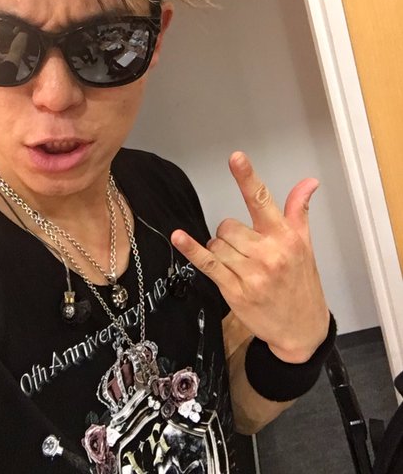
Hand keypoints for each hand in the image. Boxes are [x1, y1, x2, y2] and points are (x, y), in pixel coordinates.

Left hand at [171, 152, 329, 363]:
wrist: (302, 329)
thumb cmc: (302, 283)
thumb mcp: (304, 245)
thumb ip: (298, 210)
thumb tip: (308, 182)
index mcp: (285, 237)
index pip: (262, 200)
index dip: (247, 177)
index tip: (236, 157)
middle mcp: (268, 253)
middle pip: (228, 225)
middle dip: (231, 235)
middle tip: (247, 252)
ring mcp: (250, 273)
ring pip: (217, 244)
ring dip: (221, 251)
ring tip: (241, 266)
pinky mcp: (234, 290)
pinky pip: (207, 264)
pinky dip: (191, 250)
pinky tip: (178, 237)